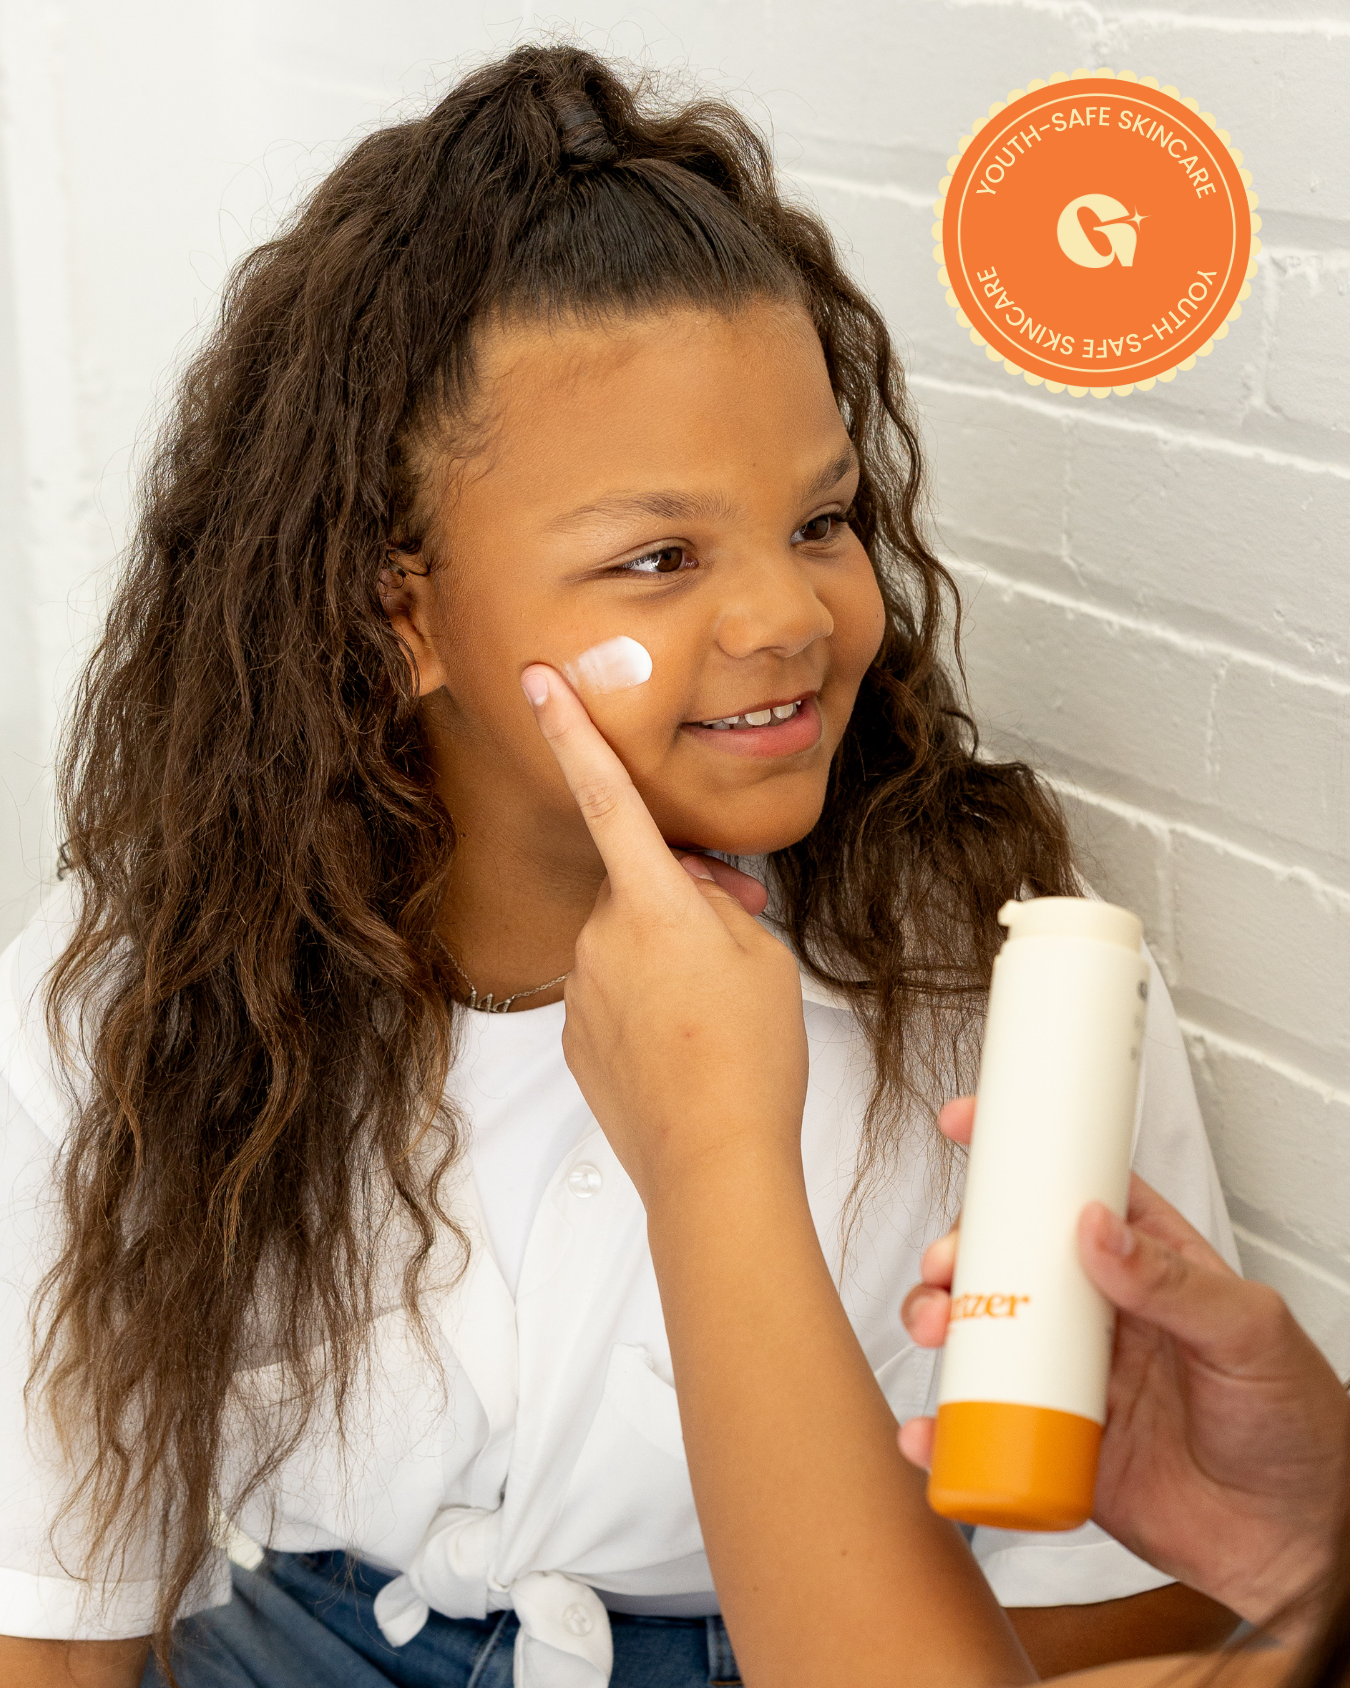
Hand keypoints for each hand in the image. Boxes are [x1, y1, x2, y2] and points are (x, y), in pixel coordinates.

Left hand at [521, 663, 808, 1206]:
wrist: (712, 1161)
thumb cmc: (748, 1060)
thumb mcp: (764, 957)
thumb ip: (722, 909)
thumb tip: (695, 903)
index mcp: (652, 902)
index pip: (607, 795)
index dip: (573, 732)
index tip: (541, 685)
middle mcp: (602, 938)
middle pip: (638, 885)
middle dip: (681, 896)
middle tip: (739, 932)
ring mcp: (583, 990)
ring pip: (626, 941)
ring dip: (666, 953)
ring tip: (718, 1005)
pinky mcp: (577, 1037)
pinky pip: (612, 992)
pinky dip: (647, 1001)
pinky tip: (687, 1039)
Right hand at [898, 1097, 1349, 1635]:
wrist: (1297, 1543)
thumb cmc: (1297, 1423)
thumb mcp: (1248, 1331)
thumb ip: (1174, 1281)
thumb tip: (1097, 1228)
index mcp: (1147, 1261)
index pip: (1076, 1187)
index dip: (1018, 1155)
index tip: (967, 1124)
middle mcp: (1101, 1310)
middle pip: (1008, 1258)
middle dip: (959, 1251)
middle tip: (944, 1265)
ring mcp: (1073, 1374)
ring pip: (985, 1331)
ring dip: (939, 1321)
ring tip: (933, 1330)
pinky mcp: (1057, 1441)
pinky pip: (987, 1426)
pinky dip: (945, 1425)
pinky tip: (930, 1427)